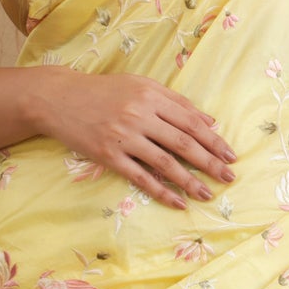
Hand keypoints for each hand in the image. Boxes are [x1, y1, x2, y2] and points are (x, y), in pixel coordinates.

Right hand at [31, 67, 236, 209]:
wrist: (59, 98)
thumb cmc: (104, 91)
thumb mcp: (140, 85)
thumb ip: (175, 101)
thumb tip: (209, 122)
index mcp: (150, 95)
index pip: (190, 121)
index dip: (213, 140)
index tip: (230, 155)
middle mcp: (139, 115)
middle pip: (183, 142)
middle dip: (210, 162)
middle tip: (229, 177)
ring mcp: (123, 137)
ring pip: (165, 163)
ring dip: (190, 182)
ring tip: (207, 194)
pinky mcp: (107, 155)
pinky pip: (140, 177)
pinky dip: (161, 192)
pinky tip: (177, 203)